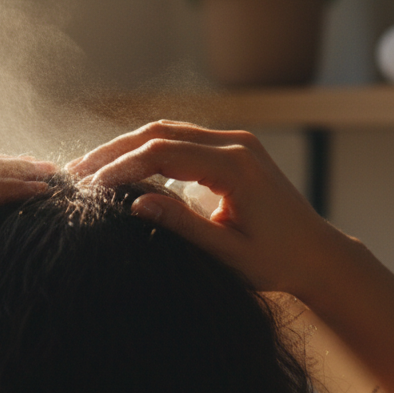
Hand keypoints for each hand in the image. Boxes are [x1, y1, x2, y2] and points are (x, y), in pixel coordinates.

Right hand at [68, 120, 356, 295]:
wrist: (318, 254)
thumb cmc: (277, 262)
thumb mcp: (227, 253)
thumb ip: (183, 225)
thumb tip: (135, 204)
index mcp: (235, 167)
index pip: (163, 153)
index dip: (122, 167)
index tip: (89, 187)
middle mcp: (235, 144)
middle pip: (160, 132)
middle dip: (114, 151)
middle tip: (75, 172)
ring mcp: (235, 142)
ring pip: (168, 131)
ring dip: (126, 147)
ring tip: (89, 169)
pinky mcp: (232, 149)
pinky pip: (181, 139)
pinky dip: (147, 150)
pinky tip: (121, 169)